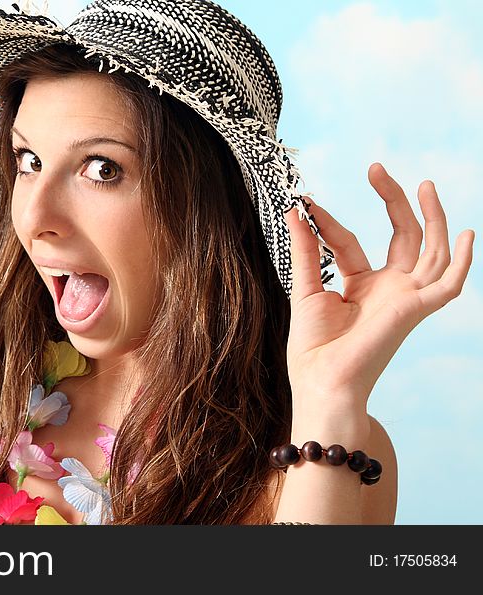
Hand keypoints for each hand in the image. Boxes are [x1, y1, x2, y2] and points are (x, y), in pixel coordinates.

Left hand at [284, 163, 473, 416]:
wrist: (322, 381)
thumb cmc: (312, 347)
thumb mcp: (305, 289)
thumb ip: (306, 250)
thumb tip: (296, 211)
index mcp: (361, 286)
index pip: (352, 242)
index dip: (330, 221)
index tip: (307, 204)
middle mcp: (388, 289)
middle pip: (401, 236)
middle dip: (392, 201)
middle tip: (376, 168)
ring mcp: (405, 298)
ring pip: (430, 250)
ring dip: (431, 217)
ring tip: (424, 184)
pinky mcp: (416, 309)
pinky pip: (450, 285)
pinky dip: (463, 262)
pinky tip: (467, 234)